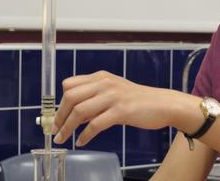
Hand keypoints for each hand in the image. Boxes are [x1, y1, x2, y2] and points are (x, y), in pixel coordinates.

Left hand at [52, 70, 174, 146]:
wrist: (163, 104)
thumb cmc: (138, 100)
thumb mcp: (114, 92)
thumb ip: (95, 99)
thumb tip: (74, 114)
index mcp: (101, 77)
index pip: (70, 84)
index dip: (60, 102)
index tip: (57, 116)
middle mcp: (105, 84)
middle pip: (71, 97)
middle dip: (60, 116)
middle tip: (56, 130)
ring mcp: (113, 96)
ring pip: (79, 111)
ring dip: (67, 128)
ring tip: (63, 138)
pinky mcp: (121, 111)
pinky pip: (95, 124)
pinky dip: (85, 135)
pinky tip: (81, 141)